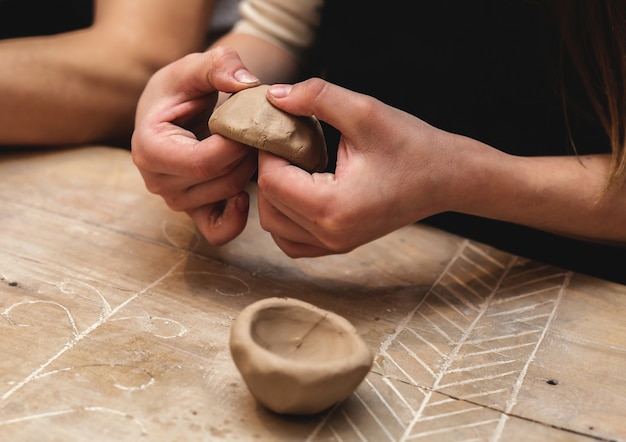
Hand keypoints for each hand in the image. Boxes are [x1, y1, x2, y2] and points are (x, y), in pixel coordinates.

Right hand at [131, 47, 260, 245]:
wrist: (173, 113)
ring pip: (226, 197)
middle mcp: (157, 181)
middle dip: (247, 154)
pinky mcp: (194, 212)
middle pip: (219, 180)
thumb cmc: (180, 91)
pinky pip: (218, 231)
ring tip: (251, 147)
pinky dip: (238, 218)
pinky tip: (246, 193)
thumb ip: (217, 65)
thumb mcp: (194, 68)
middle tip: (258, 131)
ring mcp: (175, 201)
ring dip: (248, 172)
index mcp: (149, 148)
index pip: (203, 161)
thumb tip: (245, 82)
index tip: (251, 121)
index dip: (237, 143)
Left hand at [256, 78, 458, 256]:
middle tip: (287, 143)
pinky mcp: (339, 245)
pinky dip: (286, 217)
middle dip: (268, 171)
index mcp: (333, 207)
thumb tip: (274, 96)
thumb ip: (316, 97)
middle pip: (268, 207)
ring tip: (296, 165)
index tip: (281, 127)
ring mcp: (335, 245)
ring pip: (275, 227)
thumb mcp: (365, 112)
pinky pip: (292, 241)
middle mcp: (330, 234)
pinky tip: (301, 189)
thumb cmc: (412, 145)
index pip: (271, 182)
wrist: (448, 178)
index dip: (267, 150)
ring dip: (275, 194)